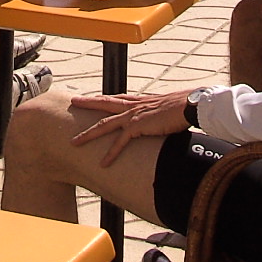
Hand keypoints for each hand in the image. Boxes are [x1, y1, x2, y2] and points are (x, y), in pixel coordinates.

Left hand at [70, 90, 196, 166]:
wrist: (188, 106)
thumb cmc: (182, 107)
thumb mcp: (166, 108)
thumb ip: (159, 114)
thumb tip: (162, 119)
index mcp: (140, 100)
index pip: (117, 98)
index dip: (103, 98)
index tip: (92, 97)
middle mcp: (133, 105)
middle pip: (104, 103)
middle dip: (87, 102)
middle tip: (73, 102)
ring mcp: (133, 115)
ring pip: (104, 125)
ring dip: (88, 134)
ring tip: (74, 142)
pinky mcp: (137, 126)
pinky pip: (120, 142)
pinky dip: (111, 154)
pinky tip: (103, 164)